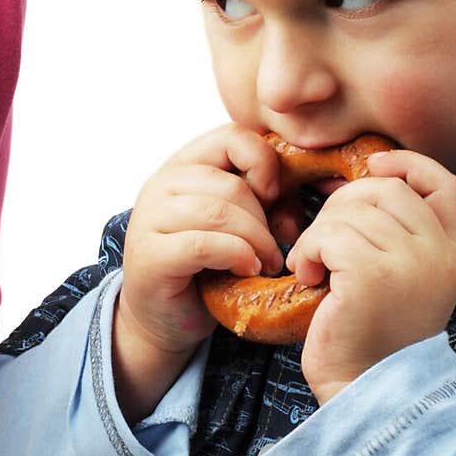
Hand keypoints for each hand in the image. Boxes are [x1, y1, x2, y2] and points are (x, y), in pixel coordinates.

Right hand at [114, 124, 283, 421]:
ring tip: (267, 262)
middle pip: (231, 183)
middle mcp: (161, 184)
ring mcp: (150, 218)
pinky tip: (247, 270)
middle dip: (265, 218)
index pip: (232, 137)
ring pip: (219, 212)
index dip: (264, 162)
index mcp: (184, 165)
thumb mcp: (239, 223)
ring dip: (256, 240)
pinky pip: (203, 244)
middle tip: (278, 248)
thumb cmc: (206, 268)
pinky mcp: (150, 255)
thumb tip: (305, 202)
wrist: (163, 319)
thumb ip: (265, 200)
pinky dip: (236, 256)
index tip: (277, 197)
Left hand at [287, 149, 455, 403]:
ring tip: (314, 270)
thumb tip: (349, 183)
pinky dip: (308, 252)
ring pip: (349, 211)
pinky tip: (308, 279)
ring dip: (317, 235)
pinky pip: (329, 236)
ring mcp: (407, 264)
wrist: (364, 394)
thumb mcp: (400, 281)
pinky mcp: (372, 277)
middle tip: (322, 246)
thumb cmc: (368, 337)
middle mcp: (435, 255)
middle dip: (340, 206)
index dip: (407, 165)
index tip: (373, 168)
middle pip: (383, 189)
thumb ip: (394, 236)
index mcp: (447, 254)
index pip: (443, 184)